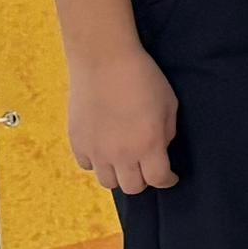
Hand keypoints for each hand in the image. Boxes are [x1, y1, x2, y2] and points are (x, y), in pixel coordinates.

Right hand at [66, 41, 179, 194]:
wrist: (104, 61)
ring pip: (107, 182)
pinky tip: (104, 150)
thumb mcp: (169, 105)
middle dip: (144, 180)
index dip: (168, 180)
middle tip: (147, 167)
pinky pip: (87, 165)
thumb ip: (166, 134)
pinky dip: (97, 162)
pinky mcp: (77, 141)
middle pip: (132, 187)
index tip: (170, 176)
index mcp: (148, 145)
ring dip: (119, 174)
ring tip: (124, 160)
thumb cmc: (143, 78)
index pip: (158, 180)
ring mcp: (96, 150)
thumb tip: (159, 149)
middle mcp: (121, 154)